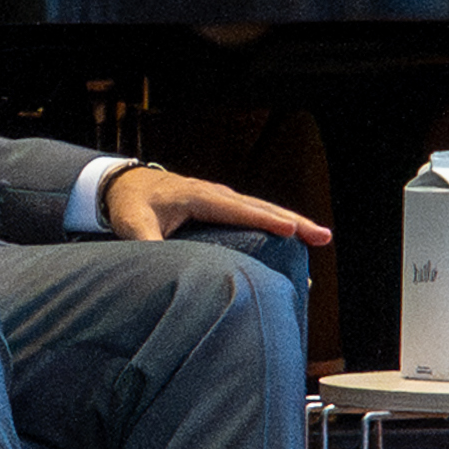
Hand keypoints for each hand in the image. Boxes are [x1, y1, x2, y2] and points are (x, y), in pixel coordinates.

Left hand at [97, 166, 334, 250]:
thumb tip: (156, 264)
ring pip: (263, 209)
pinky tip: (294, 236)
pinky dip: (277, 223)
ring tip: (321, 238)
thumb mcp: (133, 224)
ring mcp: (221, 198)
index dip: (265, 221)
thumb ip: (145, 242)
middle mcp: (216, 194)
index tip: (292, 232)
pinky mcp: (222, 206)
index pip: (239, 209)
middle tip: (323, 237)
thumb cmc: (130, 205)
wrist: (124, 184)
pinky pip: (255, 213)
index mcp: (199, 197)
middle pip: (262, 207)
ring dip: (292, 222)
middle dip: (294, 222)